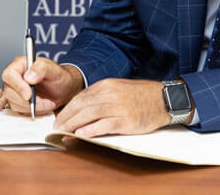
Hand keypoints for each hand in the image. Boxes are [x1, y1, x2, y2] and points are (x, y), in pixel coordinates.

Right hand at [2, 56, 83, 114]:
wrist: (64, 89)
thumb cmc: (60, 77)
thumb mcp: (54, 70)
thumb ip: (42, 69)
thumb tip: (28, 76)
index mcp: (21, 64)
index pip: (9, 74)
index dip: (17, 86)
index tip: (29, 94)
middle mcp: (16, 76)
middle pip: (9, 91)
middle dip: (26, 100)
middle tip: (43, 101)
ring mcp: (15, 89)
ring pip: (13, 102)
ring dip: (30, 106)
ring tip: (45, 102)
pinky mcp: (18, 100)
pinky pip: (18, 109)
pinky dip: (30, 110)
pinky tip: (42, 105)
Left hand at [53, 78, 169, 137]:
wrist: (163, 99)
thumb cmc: (140, 95)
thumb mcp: (118, 88)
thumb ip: (101, 95)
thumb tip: (83, 107)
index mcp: (106, 85)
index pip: (80, 96)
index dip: (67, 108)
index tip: (59, 117)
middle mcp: (109, 94)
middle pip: (81, 105)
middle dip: (66, 117)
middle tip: (56, 126)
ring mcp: (117, 107)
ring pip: (89, 115)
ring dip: (73, 125)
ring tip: (64, 132)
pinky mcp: (125, 120)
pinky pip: (103, 126)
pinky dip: (90, 130)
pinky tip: (81, 135)